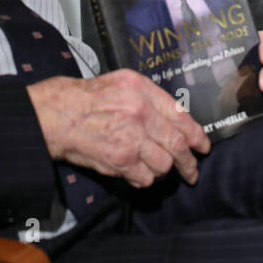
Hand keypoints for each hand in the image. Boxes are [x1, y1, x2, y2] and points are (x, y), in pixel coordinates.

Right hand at [28, 69, 209, 188]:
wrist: (60, 114)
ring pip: (164, 164)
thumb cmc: (89, 98)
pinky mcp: (121, 160)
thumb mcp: (122, 83)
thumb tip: (176, 120)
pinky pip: (146, 177)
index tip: (202, 146)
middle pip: (178, 144)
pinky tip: (137, 173)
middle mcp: (141, 112)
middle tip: (192, 171)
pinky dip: (144, 179)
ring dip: (163, 170)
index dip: (196, 135)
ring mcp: (132, 138)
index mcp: (143, 90)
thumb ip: (150, 98)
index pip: (181, 116)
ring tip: (156, 169)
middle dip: (189, 163)